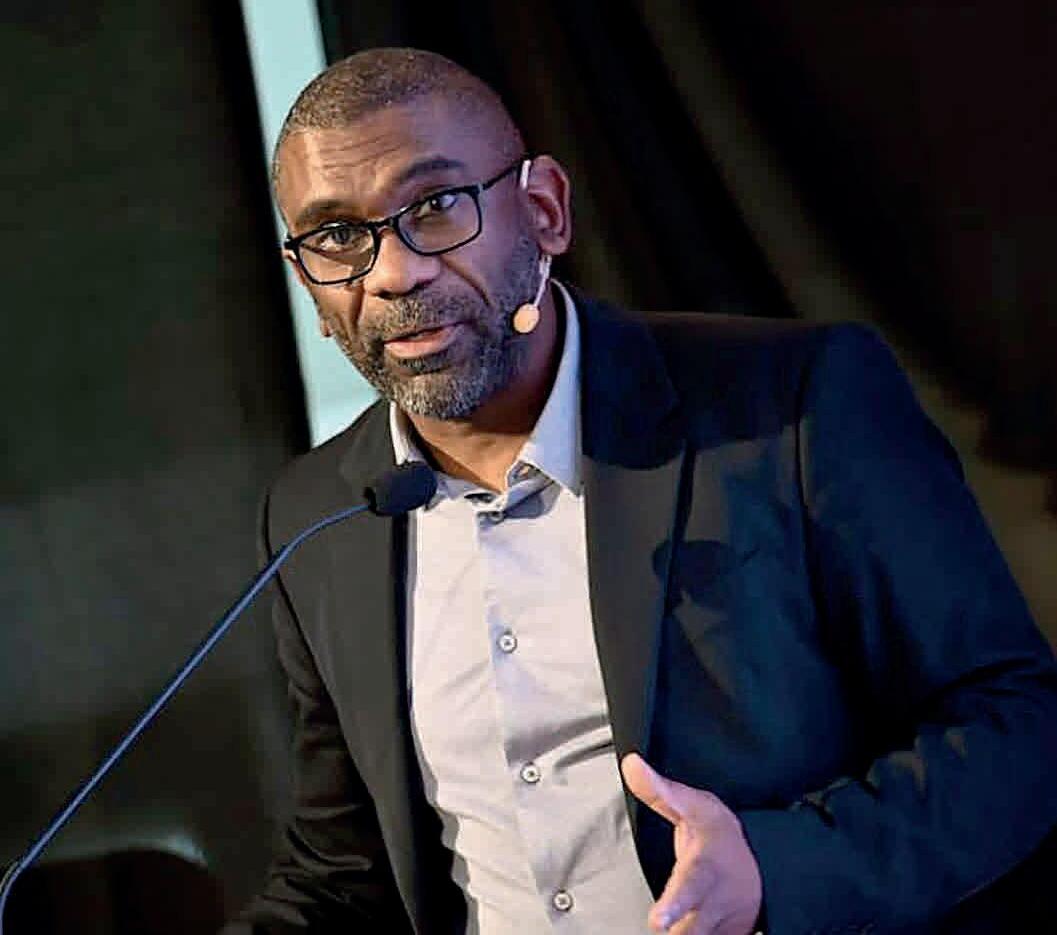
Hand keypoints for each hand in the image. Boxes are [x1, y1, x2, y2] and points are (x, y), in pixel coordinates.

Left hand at [621, 753, 761, 933]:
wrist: (768, 864)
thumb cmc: (721, 835)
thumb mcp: (694, 807)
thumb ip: (660, 791)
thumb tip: (631, 764)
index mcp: (705, 867)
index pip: (690, 886)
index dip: (675, 905)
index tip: (658, 920)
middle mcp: (714, 902)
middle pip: (690, 929)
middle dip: (675, 932)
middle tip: (658, 927)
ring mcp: (722, 926)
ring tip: (666, 930)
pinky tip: (679, 932)